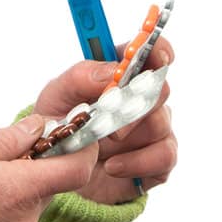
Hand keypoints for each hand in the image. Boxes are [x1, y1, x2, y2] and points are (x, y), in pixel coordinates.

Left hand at [31, 36, 177, 204]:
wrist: (58, 172)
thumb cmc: (59, 126)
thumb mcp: (57, 97)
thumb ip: (80, 77)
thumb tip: (113, 71)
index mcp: (120, 75)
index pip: (150, 51)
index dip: (158, 48)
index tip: (155, 55)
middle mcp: (141, 99)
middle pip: (161, 87)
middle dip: (135, 100)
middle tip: (109, 115)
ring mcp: (152, 130)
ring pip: (162, 121)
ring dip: (130, 134)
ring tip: (100, 145)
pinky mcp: (156, 160)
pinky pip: (164, 156)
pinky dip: (138, 162)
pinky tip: (112, 166)